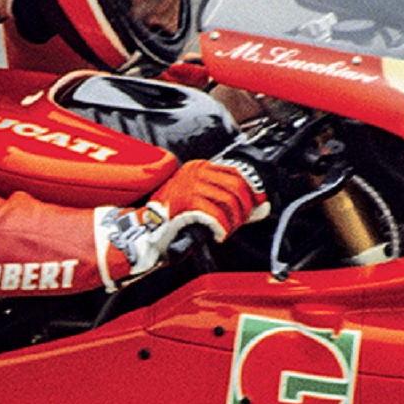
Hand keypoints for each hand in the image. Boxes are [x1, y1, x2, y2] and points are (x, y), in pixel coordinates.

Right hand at [95, 158, 268, 286]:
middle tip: (243, 220)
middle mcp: (195, 173)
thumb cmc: (171, 216)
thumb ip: (223, 197)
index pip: (235, 171)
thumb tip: (255, 205)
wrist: (144, 228)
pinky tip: (218, 235)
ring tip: (227, 230)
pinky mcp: (186, 203)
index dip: (251, 188)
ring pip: (228, 201)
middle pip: (236, 186)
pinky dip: (221, 228)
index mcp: (198, 167)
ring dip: (233, 220)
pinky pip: (215, 215)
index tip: (258, 202)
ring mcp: (190, 187)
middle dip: (245, 206)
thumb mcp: (197, 197)